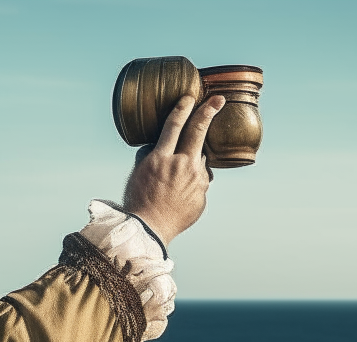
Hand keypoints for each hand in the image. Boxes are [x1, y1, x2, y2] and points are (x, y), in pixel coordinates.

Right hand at [122, 94, 224, 245]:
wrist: (149, 230)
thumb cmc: (138, 202)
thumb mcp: (137, 173)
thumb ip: (151, 156)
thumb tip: (159, 146)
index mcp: (161, 158)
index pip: (174, 125)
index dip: (183, 108)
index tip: (190, 97)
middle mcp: (182, 166)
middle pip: (198, 132)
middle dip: (209, 111)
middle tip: (219, 100)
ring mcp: (195, 181)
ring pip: (201, 160)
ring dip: (194, 159)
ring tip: (179, 175)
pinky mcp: (202, 195)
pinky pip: (201, 182)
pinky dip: (193, 183)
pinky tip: (180, 194)